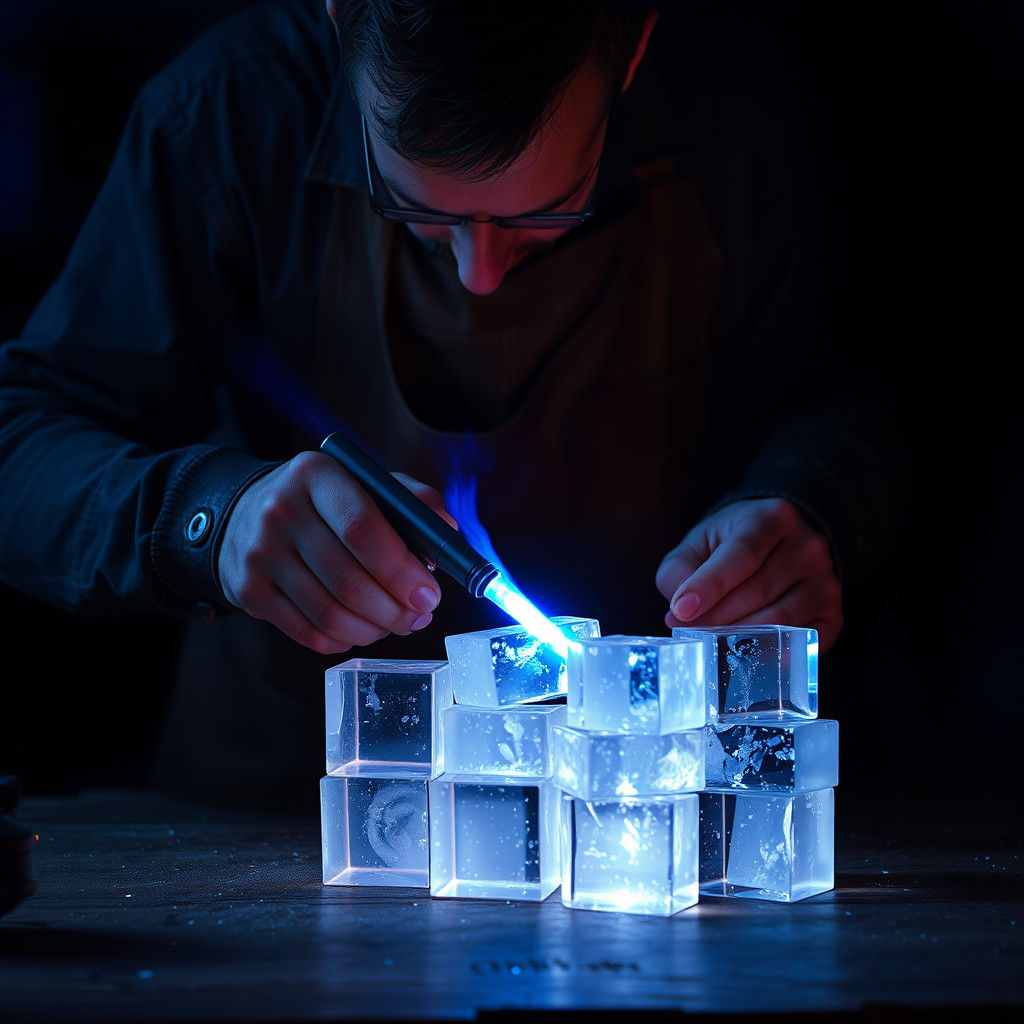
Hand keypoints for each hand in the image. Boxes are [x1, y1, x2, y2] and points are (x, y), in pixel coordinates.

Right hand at [217, 452, 448, 653]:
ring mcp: (260, 554)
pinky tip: (361, 629)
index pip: (362, 528)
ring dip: (374, 629)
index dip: (401, 570)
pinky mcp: (248, 591)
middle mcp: (281, 511)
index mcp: (317, 476)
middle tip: (419, 616)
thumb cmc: (326, 503)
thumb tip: (447, 531)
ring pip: (329, 614)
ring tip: (394, 623)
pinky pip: (307, 633)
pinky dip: (344, 639)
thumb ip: (413, 501)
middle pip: (348, 580)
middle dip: (395, 609)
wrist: (246, 511)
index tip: (429, 594)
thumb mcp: (366, 484)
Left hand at [655, 497, 842, 651]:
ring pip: (779, 620)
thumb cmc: (728, 546)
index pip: (741, 554)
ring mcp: (826, 581)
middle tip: (686, 631)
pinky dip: (774, 654)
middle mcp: (808, 546)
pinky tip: (748, 654)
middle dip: (715, 618)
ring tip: (709, 641)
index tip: (681, 610)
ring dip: (738, 637)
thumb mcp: (698, 544)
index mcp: (773, 518)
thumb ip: (680, 570)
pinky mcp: (833, 613)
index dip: (709, 586)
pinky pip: (804, 642)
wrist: (773, 546)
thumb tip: (680, 611)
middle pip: (757, 592)